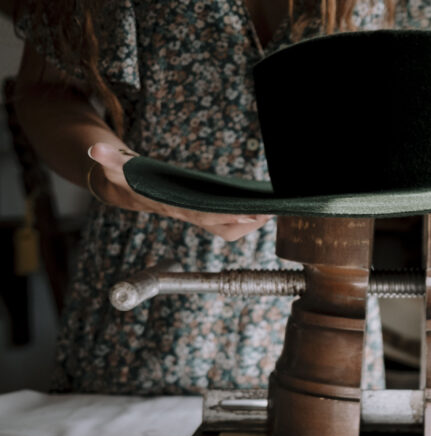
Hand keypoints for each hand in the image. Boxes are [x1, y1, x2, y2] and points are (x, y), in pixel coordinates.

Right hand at [87, 142, 269, 240]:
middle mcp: (186, 214)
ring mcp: (195, 216)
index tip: (249, 213)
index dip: (226, 215)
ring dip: (248, 223)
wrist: (123, 190)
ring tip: (270, 211)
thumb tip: (95, 148)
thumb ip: (106, 157)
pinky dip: (242, 219)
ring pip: (226, 228)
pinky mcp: (200, 213)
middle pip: (221, 226)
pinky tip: (258, 209)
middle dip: (246, 222)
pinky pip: (225, 222)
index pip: (203, 214)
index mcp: (171, 205)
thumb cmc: (124, 176)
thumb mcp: (114, 165)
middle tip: (271, 212)